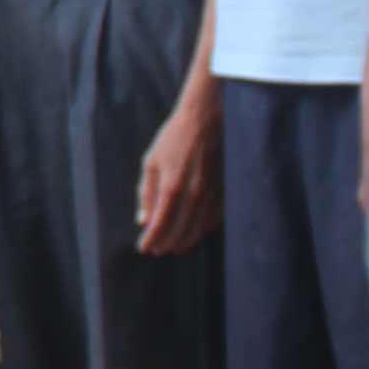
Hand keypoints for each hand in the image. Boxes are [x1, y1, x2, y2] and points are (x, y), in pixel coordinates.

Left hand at [131, 80, 221, 257]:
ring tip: (174, 246)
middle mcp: (194, 194)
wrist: (207, 118)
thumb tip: (143, 221)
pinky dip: (203, 230)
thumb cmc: (175, 138)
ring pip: (199, 229)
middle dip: (167, 244)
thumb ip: (146, 193)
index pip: (160, 225)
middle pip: (180, 232)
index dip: (151, 240)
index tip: (144, 248)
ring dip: (185, 241)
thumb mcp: (152, 161)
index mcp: (172, 186)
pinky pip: (214, 220)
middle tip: (158, 250)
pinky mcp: (225, 191)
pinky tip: (195, 233)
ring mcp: (212, 194)